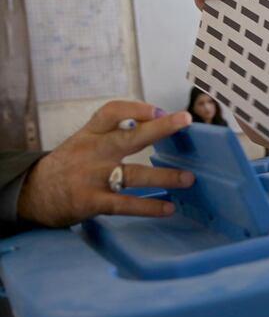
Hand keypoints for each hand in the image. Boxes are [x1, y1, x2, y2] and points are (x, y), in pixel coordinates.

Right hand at [17, 101, 194, 227]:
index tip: (160, 109)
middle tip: (185, 119)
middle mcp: (92, 151)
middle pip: (129, 136)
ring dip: (164, 176)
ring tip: (189, 178)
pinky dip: (148, 207)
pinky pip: (125, 204)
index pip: (111, 112)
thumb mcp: (84, 142)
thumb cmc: (68, 166)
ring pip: (133, 173)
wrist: (30, 194)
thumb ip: (113, 133)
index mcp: (90, 134)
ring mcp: (92, 177)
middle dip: (160, 127)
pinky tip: (168, 208)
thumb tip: (155, 123)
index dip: (137, 108)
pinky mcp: (91, 201)